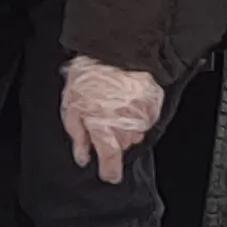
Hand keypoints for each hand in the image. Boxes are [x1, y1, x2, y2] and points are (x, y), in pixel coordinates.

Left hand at [59, 56, 164, 182]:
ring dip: (124, 126)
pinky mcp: (154, 105)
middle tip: (102, 118)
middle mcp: (127, 128)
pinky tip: (125, 99)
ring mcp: (143, 117)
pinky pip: (145, 118)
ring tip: (113, 105)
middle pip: (122, 146)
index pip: (111, 161)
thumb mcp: (72, 107)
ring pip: (134, 133)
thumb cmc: (90, 77)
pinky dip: (136, 113)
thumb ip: (78, 137)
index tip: (110, 176)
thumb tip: (82, 157)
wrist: (116, 50)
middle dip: (112, 138)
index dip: (110, 171)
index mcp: (105, 130)